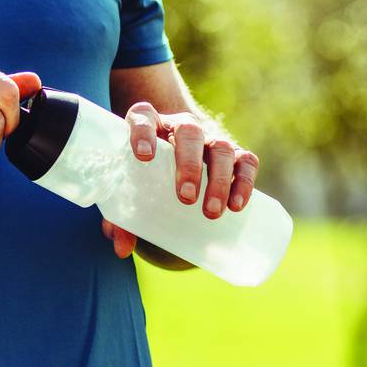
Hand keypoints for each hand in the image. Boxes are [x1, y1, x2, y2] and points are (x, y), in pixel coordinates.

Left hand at [99, 103, 259, 259]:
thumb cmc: (143, 174)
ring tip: (211, 211)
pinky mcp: (233, 153)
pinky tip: (237, 205)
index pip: (143, 117)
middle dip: (189, 165)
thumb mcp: (128, 189)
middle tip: (185, 198)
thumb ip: (121, 216)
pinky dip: (245, 181)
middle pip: (189, 133)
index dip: (143, 132)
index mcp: (149, 125)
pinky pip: (245, 160)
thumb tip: (122, 249)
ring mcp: (209, 138)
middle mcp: (180, 126)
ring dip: (219, 179)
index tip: (143, 156)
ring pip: (220, 147)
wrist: (173, 157)